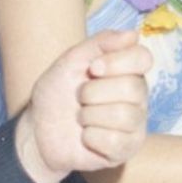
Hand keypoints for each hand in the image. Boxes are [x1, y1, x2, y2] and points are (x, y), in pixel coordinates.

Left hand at [13, 30, 151, 182]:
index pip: (143, 58)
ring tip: (81, 118)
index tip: (93, 69)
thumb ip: (100, 43)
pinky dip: (91, 138)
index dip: (118, 62)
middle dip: (93, 93)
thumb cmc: (56, 94)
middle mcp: (138, 95)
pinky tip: (85, 137)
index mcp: (128, 70)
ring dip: (89, 116)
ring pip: (123, 115)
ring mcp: (135, 123)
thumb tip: (133, 34)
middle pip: (132, 88)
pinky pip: (115, 141)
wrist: (38, 131)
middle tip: (80, 98)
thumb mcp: (71, 60)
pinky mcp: (126, 148)